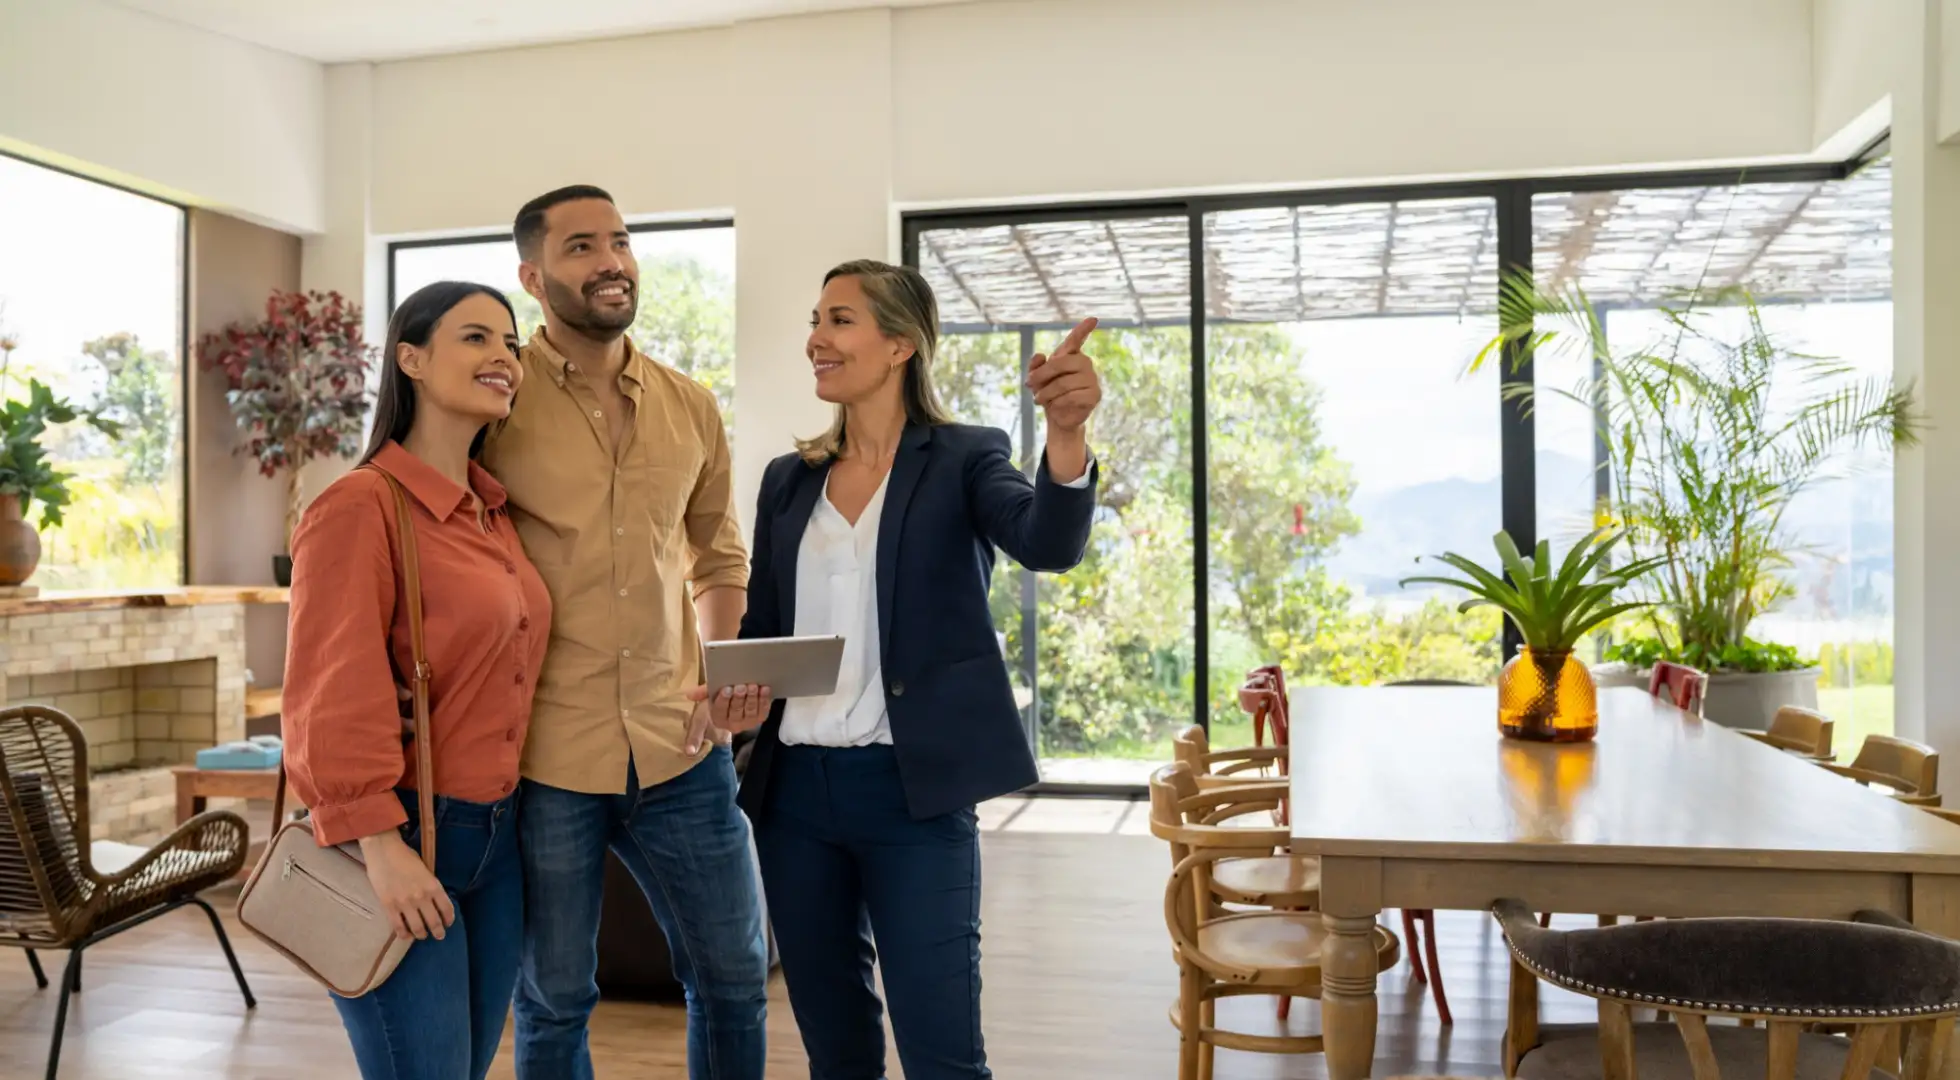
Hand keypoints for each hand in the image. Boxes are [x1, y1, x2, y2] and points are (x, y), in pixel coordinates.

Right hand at [359, 829, 453, 942]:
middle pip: (434, 921)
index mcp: (433, 885)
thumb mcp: (425, 869)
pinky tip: (406, 935)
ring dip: (422, 935)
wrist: (383, 850)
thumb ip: (430, 885)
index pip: (447, 908)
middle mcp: (422, 897)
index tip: (448, 923)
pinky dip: (404, 934)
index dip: (449, 919)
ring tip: (422, 936)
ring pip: (417, 928)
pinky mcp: (389, 906)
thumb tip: (432, 898)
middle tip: (439, 936)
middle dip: (438, 932)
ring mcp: (405, 903)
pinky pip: (398, 926)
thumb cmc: (404, 855)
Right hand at [683, 683, 774, 753]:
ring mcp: (747, 723)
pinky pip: (763, 711)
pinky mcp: (760, 719)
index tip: (727, 688)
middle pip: (736, 711)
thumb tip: (689, 695)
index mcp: (717, 719)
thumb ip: (701, 693)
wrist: (738, 699)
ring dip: (752, 698)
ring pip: (750, 711)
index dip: (723, 700)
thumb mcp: (710, 695)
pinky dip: (764, 700)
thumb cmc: (721, 696)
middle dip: (739, 698)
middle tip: (741, 686)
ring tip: (753, 686)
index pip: (719, 710)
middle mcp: (732, 724)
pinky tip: (765, 689)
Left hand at [1027, 317, 1102, 432]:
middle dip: (1042, 374)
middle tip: (1029, 383)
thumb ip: (1035, 366)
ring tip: (1039, 400)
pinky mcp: (1095, 395)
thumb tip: (1039, 355)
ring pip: (1065, 383)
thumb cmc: (1048, 393)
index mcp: (1071, 355)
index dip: (1083, 329)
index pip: (1076, 339)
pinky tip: (1054, 406)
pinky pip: (1073, 396)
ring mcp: (1092, 378)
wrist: (1057, 416)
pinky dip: (1058, 402)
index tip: (1093, 319)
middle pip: (1062, 362)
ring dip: (1047, 393)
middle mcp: (1084, 363)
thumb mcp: (1036, 379)